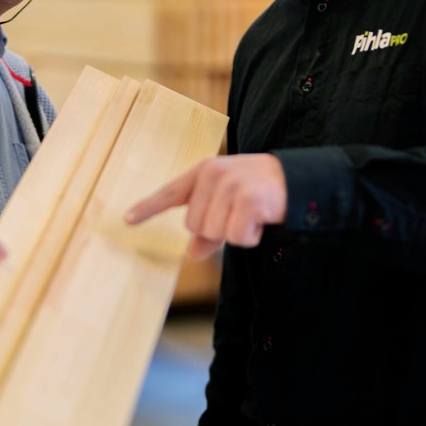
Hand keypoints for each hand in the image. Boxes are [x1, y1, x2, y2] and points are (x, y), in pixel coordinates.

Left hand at [125, 154, 285, 260]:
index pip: (170, 192)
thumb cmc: (259, 191)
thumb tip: (193, 253)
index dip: (148, 207)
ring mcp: (232, 185)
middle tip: (239, 216)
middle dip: (217, 229)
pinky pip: (237, 237)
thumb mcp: (230, 203)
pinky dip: (250, 237)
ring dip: (236, 233)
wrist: (297, 179)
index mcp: (205, 172)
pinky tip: (262, 220)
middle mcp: (214, 175)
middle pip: (195, 225)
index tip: (127, 219)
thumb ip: (209, 228)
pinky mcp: (249, 199)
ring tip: (252, 215)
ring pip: (215, 233)